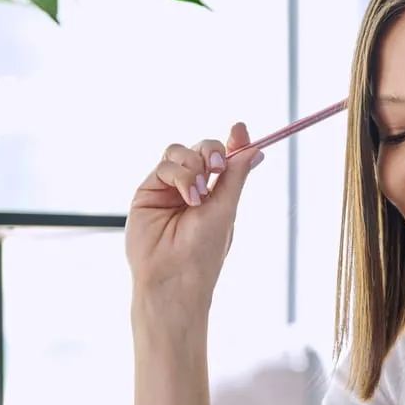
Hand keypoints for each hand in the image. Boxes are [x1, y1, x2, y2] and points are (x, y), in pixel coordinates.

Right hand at [127, 122, 264, 315]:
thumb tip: (257, 149)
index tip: (239, 128)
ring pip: (179, 151)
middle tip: (217, 167)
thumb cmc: (203, 252)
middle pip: (201, 149)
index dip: (232, 142)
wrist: (174, 276)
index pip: (223, 159)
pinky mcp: (147, 192)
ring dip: (193, 165)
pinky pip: (164, 166)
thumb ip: (235, 176)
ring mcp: (168, 189)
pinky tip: (187, 196)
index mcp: (214, 195)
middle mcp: (191, 189)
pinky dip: (178, 175)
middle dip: (212, 151)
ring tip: (197, 194)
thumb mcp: (226, 209)